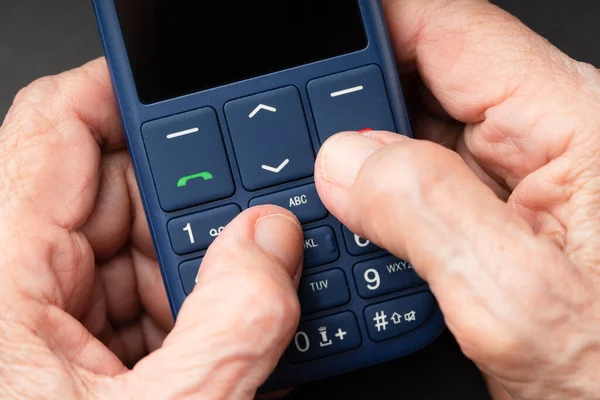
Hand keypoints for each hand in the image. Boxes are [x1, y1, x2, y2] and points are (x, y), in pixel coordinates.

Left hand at [0, 60, 304, 398]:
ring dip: (203, 270)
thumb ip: (229, 327)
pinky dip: (190, 311)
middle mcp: (15, 289)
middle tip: (257, 222)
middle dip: (198, 203)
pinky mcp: (72, 352)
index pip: (55, 128)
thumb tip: (271, 243)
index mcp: (1, 283)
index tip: (192, 89)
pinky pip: (138, 299)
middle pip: (115, 192)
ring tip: (251, 298)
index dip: (125, 91)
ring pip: (136, 249)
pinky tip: (224, 333)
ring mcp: (46, 320)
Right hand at [313, 0, 599, 398]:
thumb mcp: (518, 301)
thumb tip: (345, 161)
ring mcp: (514, 181)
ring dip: (359, 163)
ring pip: (411, 137)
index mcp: (567, 125)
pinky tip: (359, 228)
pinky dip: (375, 202)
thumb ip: (428, 214)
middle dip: (353, 105)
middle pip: (421, 79)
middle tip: (305, 146)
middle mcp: (542, 142)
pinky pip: (417, 185)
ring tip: (329, 200)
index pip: (446, 27)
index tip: (309, 46)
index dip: (368, 25)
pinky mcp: (493, 219)